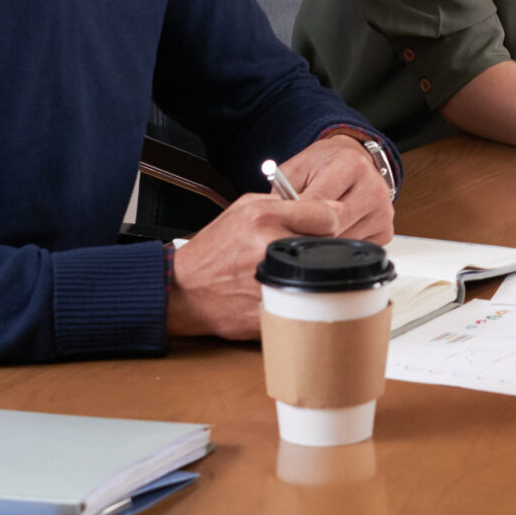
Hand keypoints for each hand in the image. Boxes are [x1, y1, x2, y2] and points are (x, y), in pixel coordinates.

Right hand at [167, 192, 364, 338]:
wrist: (182, 289)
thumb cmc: (214, 250)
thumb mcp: (245, 209)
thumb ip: (290, 203)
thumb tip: (333, 209)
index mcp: (263, 218)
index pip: (329, 217)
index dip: (325, 224)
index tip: (314, 230)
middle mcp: (267, 247)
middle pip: (327, 248)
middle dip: (316, 251)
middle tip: (294, 255)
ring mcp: (269, 281)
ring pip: (319, 276)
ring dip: (309, 277)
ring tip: (285, 275)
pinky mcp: (269, 310)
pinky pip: (304, 304)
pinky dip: (298, 300)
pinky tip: (278, 294)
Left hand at [274, 132, 394, 243]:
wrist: (352, 160)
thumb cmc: (322, 165)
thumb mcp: (297, 169)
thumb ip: (283, 193)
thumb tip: (274, 224)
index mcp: (351, 165)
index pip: (319, 202)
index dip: (295, 216)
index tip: (280, 224)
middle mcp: (374, 187)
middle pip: (334, 226)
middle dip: (308, 232)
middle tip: (291, 232)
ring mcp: (383, 211)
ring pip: (343, 243)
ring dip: (323, 242)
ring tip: (312, 229)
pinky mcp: (386, 230)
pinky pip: (354, 249)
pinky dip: (339, 247)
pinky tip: (333, 232)